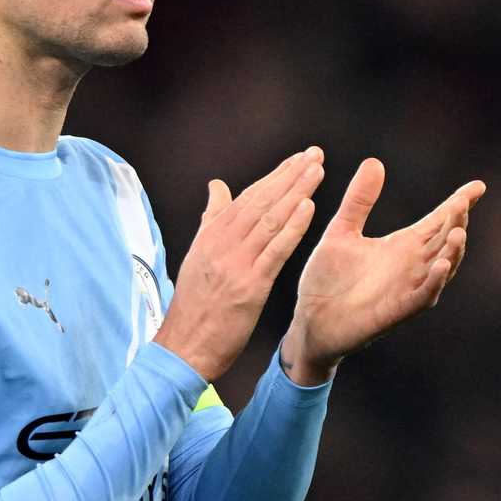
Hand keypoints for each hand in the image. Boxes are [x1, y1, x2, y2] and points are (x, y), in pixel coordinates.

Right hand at [154, 147, 325, 381]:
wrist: (184, 346)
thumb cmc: (194, 305)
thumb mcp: (198, 255)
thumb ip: (212, 219)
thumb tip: (216, 186)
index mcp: (211, 235)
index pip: (249, 197)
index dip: (276, 175)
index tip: (298, 158)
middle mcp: (223, 243)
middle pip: (262, 201)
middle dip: (290, 175)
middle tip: (314, 154)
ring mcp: (236, 263)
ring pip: (270, 219)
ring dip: (295, 192)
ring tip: (316, 171)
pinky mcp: (249, 286)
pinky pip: (274, 251)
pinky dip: (292, 227)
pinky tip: (308, 208)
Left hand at [280, 159, 484, 384]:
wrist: (309, 320)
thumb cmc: (328, 279)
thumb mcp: (342, 231)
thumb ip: (359, 200)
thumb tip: (375, 161)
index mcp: (402, 246)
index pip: (438, 220)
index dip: (458, 203)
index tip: (478, 186)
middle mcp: (412, 266)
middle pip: (445, 240)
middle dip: (457, 223)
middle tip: (463, 202)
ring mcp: (407, 289)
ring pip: (442, 268)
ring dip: (453, 252)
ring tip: (459, 231)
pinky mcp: (396, 311)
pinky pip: (422, 296)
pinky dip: (434, 282)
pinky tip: (439, 265)